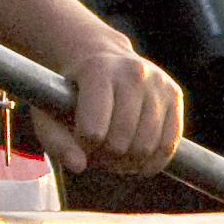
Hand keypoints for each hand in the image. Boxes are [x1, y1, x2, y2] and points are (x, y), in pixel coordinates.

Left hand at [43, 32, 185, 176]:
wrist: (101, 58)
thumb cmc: (71, 91)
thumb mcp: (49, 110)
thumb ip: (56, 140)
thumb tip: (78, 166)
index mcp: (98, 70)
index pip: (93, 131)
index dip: (83, 145)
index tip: (79, 138)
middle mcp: (133, 73)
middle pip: (121, 142)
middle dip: (106, 157)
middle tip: (98, 152)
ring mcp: (158, 83)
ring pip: (146, 146)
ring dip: (128, 162)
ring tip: (114, 154)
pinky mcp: (175, 94)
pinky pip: (169, 143)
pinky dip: (153, 162)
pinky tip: (139, 164)